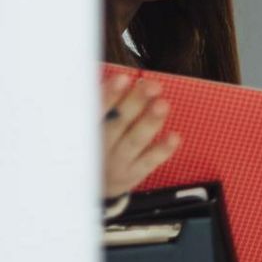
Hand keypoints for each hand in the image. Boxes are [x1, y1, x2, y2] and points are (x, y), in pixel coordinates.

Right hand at [102, 71, 178, 199]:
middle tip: (151, 86)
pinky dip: (162, 150)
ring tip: (163, 105)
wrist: (91, 184)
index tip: (123, 78)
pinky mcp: (133, 174)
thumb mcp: (91, 124)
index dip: (110, 95)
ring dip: (149, 122)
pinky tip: (174, 137)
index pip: (96, 110)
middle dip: (134, 103)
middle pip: (117, 123)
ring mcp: (117, 162)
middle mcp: (100, 147)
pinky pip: (149, 162)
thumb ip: (103, 103)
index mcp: (86, 130)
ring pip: (135, 141)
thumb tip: (124, 77)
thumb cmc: (94, 141)